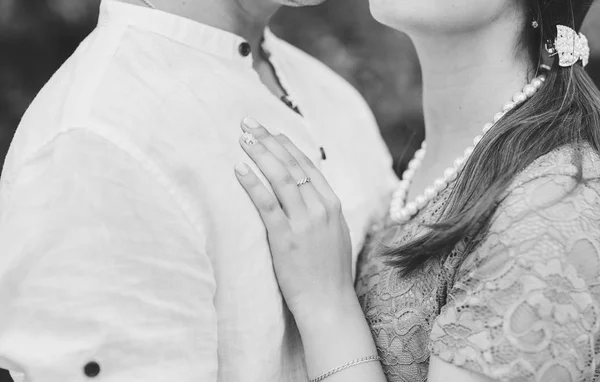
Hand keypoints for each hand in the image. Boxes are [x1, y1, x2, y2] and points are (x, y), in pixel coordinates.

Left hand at [234, 117, 354, 321]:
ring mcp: (304, 222)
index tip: (272, 131)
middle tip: (249, 122)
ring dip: (259, 153)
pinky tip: (239, 169)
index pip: (308, 165)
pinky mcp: (285, 238)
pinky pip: (266, 203)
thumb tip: (307, 193)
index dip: (287, 145)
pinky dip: (252, 183)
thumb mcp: (336, 234)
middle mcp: (320, 208)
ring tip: (242, 137)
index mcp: (332, 205)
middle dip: (269, 139)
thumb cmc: (330, 272)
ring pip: (280, 177)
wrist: (329, 304)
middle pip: (292, 164)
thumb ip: (323, 211)